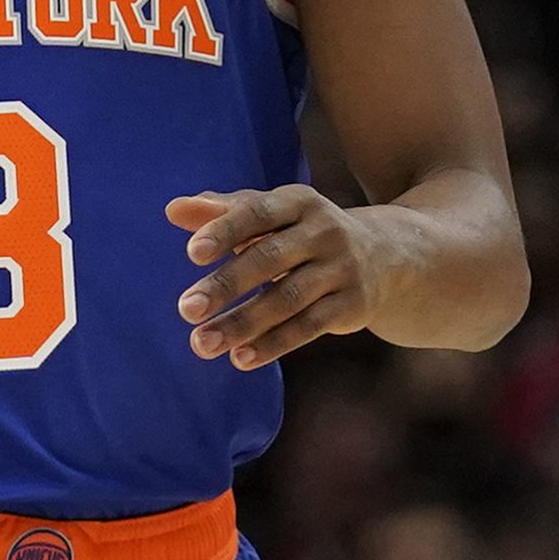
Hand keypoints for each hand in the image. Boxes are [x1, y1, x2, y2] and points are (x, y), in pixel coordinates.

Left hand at [167, 185, 390, 370]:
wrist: (385, 257)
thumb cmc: (303, 233)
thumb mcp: (270, 216)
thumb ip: (222, 213)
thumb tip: (173, 210)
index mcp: (298, 201)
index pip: (257, 212)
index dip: (226, 230)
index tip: (191, 253)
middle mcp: (324, 231)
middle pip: (269, 258)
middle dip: (226, 285)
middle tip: (185, 309)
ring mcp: (341, 268)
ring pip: (287, 298)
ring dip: (243, 323)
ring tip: (202, 343)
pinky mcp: (352, 304)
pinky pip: (309, 326)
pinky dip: (274, 344)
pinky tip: (240, 358)